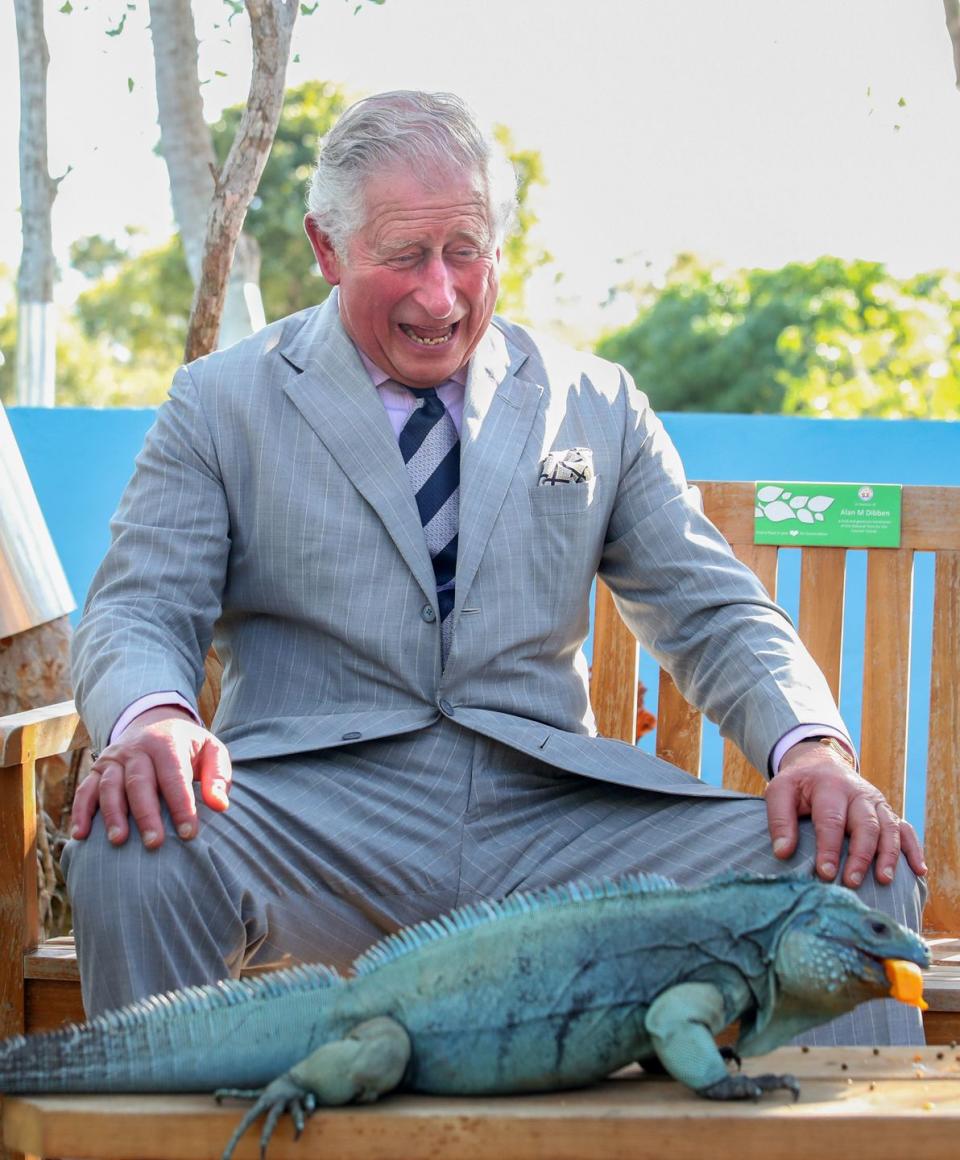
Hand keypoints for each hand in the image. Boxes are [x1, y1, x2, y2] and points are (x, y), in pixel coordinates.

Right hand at [71, 707, 231, 848]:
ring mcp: (113, 758)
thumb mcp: (211, 751)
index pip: (174, 777)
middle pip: (139, 783)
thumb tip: (219, 805)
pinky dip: (81, 812)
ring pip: (109, 786)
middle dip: (146, 814)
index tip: (189, 834)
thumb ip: (219, 776)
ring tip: (119, 841)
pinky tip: (80, 835)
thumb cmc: (188, 747)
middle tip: (154, 844)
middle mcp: (137, 749)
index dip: (181, 806)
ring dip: (113, 815)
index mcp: (167, 743)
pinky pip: (85, 790)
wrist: (154, 722)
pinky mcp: (97, 768)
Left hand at [765, 740, 925, 887]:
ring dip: (888, 855)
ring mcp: (876, 802)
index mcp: (830, 787)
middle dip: (861, 855)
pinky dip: (913, 849)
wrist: (820, 764)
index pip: (831, 820)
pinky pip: (905, 829)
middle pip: (865, 825)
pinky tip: (919, 870)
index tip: (825, 873)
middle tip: (852, 882)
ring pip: (889, 828)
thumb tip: (782, 853)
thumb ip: (780, 821)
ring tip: (883, 880)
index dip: (829, 848)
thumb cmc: (798, 784)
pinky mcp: (887, 811)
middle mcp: (858, 793)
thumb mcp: (780, 792)